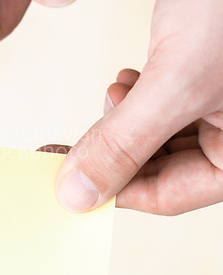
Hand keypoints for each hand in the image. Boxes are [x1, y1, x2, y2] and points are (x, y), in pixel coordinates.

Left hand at [45, 0, 222, 215]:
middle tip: (69, 148)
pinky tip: (125, 81)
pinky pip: (158, 107)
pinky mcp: (198, 78)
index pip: (167, 196)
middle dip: (112, 152)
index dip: (110, 191)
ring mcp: (216, 105)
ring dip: (121, 123)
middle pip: (158, 168)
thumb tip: (79, 193)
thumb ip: (126, 141)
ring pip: (154, 138)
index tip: (65, 185)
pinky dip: (133, 99)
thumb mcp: (177, 80)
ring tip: (113, 97)